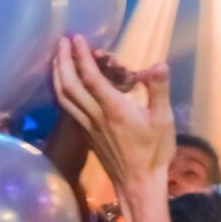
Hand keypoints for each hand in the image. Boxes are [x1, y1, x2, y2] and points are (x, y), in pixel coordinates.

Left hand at [52, 35, 174, 192]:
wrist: (138, 184)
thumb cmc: (154, 152)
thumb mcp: (163, 120)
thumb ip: (158, 90)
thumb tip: (159, 65)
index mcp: (114, 109)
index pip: (91, 77)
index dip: (81, 55)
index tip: (76, 37)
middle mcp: (95, 115)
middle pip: (69, 85)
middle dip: (63, 60)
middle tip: (61, 41)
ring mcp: (87, 126)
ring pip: (63, 97)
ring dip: (57, 74)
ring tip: (57, 56)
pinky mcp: (85, 134)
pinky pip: (66, 108)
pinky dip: (60, 91)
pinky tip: (62, 83)